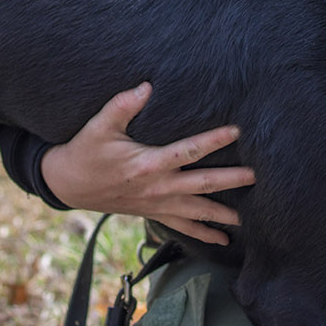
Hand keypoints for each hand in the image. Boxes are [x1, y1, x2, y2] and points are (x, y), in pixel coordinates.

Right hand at [39, 82, 256, 245]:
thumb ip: (122, 105)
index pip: (188, 150)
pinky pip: (182, 228)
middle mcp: (157, 187)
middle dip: (230, 180)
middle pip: (201, 184)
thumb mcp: (99, 125)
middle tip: (256, 177)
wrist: (69, 184)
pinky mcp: (153, 212)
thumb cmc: (85, 151)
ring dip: (223, 215)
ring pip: (197, 211)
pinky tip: (223, 240)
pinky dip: (204, 234)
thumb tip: (146, 86)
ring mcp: (156, 204)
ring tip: (249, 218)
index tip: (237, 131)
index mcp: (148, 164)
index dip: (213, 140)